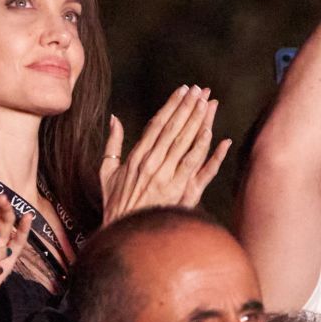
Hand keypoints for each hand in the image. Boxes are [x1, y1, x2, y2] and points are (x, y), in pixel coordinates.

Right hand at [100, 85, 230, 224]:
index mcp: (136, 156)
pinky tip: (214, 134)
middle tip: (200, 89)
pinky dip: (205, 148)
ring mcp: (166, 176)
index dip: (171, 105)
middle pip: (174, 128)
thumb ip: (112, 144)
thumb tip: (114, 119)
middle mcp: (151, 163)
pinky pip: (194, 165)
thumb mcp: (106, 171)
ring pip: (185, 142)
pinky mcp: (177, 190)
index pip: (157, 124)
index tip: (182, 90)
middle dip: (188, 107)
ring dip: (198, 121)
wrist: (123, 232)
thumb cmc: (116, 203)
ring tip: (208, 103)